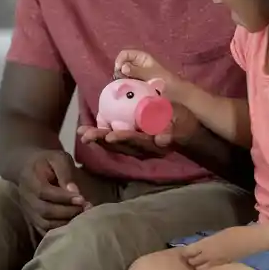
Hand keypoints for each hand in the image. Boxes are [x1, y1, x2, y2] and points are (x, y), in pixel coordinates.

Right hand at [17, 150, 90, 233]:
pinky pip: (45, 230)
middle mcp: (27, 198)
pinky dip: (59, 230)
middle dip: (67, 212)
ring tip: (81, 217)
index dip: (63, 198)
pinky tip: (73, 225)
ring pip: (45, 224)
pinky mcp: (33, 220)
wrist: (28, 168)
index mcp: (31, 180)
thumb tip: (74, 190)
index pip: (44, 192)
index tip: (82, 199)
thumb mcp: (58, 158)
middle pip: (45, 211)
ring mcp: (28, 211)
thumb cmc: (47, 162)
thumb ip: (65, 172)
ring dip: (65, 222)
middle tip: (85, 208)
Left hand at [77, 101, 199, 157]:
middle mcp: (144, 149)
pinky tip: (87, 132)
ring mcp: (137, 148)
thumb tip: (161, 140)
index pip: (137, 141)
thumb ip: (172, 130)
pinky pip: (115, 143)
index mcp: (155, 143)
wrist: (186, 130)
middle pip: (121, 145)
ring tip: (82, 132)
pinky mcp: (132, 145)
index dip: (123, 138)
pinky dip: (101, 138)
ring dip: (98, 139)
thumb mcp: (181, 121)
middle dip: (102, 139)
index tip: (110, 136)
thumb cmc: (183, 120)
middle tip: (85, 134)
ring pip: (115, 146)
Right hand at [113, 49, 180, 91]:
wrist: (176, 93)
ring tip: (125, 87)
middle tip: (121, 82)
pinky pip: (129, 82)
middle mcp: (138, 64)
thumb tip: (122, 68)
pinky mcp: (139, 83)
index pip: (125, 54)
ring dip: (123, 80)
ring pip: (124, 74)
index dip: (120, 60)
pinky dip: (126, 85)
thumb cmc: (166, 81)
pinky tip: (128, 90)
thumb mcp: (151, 74)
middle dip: (120, 72)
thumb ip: (136, 71)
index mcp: (142, 57)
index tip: (119, 72)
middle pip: (123, 64)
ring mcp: (138, 74)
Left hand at [180, 226, 266, 269]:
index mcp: (206, 244)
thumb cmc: (236, 233)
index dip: (185, 253)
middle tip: (192, 259)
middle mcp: (209, 255)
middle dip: (191, 261)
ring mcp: (216, 263)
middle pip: (193, 262)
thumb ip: (207, 242)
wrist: (251, 240)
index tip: (184, 253)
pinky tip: (210, 268)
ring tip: (200, 265)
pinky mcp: (223, 268)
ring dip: (199, 268)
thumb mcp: (217, 235)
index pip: (188, 251)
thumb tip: (199, 247)